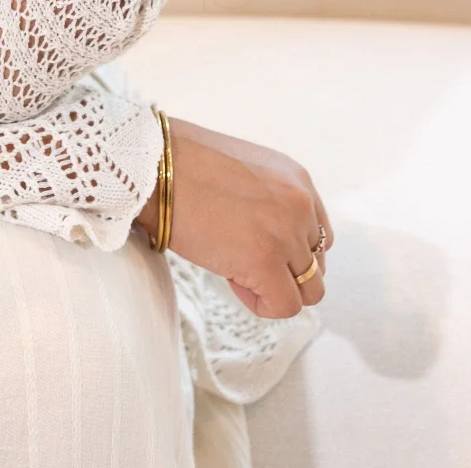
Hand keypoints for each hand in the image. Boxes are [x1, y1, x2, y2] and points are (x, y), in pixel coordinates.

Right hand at [136, 117, 331, 319]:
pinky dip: (260, 303)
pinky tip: (230, 280)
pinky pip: (284, 306)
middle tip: (240, 258)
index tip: (254, 245)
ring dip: (274, 288)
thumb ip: (267, 199)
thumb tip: (266, 235)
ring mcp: (286, 234)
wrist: (151, 166)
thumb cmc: (180, 164)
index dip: (288, 250)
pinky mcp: (265, 262)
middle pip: (315, 265)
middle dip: (282, 271)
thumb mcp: (242, 171)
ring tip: (234, 270)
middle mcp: (300, 204)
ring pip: (308, 291)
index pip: (318, 234)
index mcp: (296, 178)